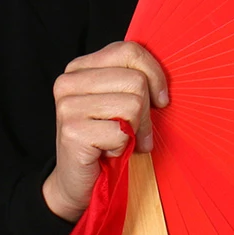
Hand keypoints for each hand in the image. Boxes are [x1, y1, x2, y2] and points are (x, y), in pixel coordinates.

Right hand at [43, 41, 169, 221]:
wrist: (77, 183)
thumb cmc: (104, 142)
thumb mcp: (120, 105)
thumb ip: (133, 83)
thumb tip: (165, 84)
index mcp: (81, 68)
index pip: (129, 51)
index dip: (155, 75)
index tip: (160, 101)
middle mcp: (69, 82)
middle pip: (135, 80)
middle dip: (146, 113)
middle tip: (135, 133)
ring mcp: (68, 106)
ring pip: (132, 105)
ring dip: (135, 131)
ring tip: (120, 142)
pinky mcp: (72, 131)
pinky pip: (121, 133)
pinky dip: (122, 148)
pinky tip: (107, 153)